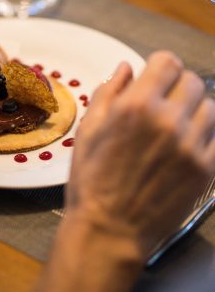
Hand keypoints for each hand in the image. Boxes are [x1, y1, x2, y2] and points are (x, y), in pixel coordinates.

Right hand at [67, 51, 214, 255]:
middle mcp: (169, 120)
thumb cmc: (91, 178)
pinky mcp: (206, 169)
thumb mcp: (87, 129)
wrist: (109, 229)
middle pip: (192, 81)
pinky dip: (203, 134)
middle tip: (161, 102)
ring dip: (192, 109)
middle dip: (176, 85)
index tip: (153, 77)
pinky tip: (184, 145)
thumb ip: (108, 92)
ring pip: (209, 107)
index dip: (159, 66)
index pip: (167, 62)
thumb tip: (126, 67)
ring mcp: (192, 146)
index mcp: (136, 106)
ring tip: (174, 125)